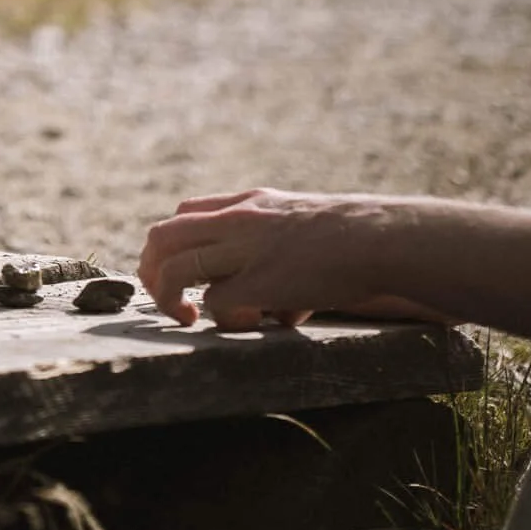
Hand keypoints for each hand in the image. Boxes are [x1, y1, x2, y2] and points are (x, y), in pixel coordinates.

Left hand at [138, 189, 440, 333]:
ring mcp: (245, 249)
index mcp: (247, 203)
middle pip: (163, 236)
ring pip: (176, 267)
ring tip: (185, 319)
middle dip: (152, 271)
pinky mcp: (260, 282)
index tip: (179, 274)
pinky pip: (215, 304)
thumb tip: (278, 309)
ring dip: (169, 298)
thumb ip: (274, 252)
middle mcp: (237, 219)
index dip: (172, 246)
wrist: (378, 239)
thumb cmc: (351, 240)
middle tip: (165, 301)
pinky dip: (219, 320)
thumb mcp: (300, 226)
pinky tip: (243, 325)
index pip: (185, 214)